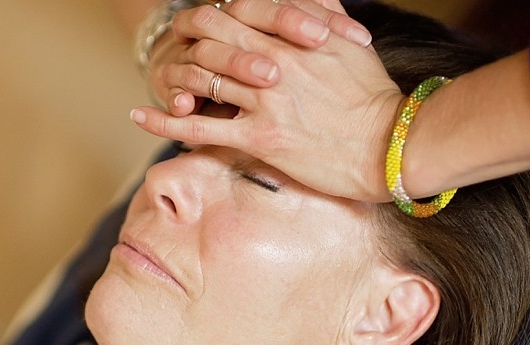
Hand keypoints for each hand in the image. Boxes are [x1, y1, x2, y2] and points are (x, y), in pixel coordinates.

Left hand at [134, 0, 403, 201]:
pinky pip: (199, 129)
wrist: (389, 146)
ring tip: (163, 76)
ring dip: (177, 74)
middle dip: (191, 36)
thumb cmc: (373, 97)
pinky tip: (140, 114)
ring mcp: (265, 100)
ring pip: (204, 77)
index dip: (218, 14)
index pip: (241, 11)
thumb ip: (326, 13)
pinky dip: (165, 120)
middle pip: (214, 37)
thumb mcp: (351, 44)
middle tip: (178, 42)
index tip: (206, 21)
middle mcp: (275, 62)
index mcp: (296, 36)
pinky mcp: (259, 138)